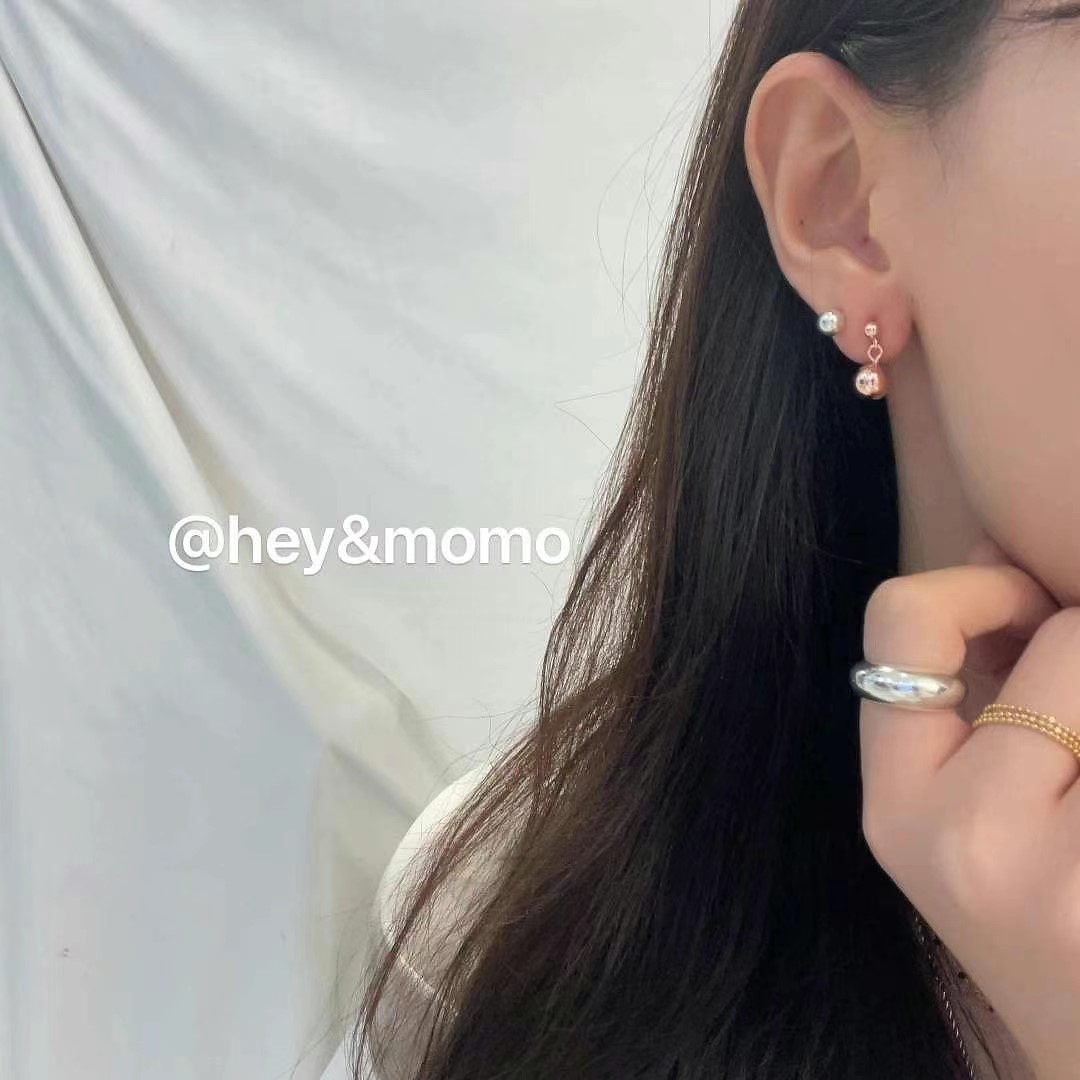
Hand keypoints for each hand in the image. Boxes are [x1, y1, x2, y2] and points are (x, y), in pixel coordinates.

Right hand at [859, 542, 1079, 1078]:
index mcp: (895, 808)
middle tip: (1074, 716)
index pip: (901, 620)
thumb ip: (960, 685)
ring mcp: (1063, 875)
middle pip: (1064, 638)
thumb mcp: (953, 809)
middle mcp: (966, 840)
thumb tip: (1002, 541)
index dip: (976, 588)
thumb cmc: (1026, 913)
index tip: (1024, 614)